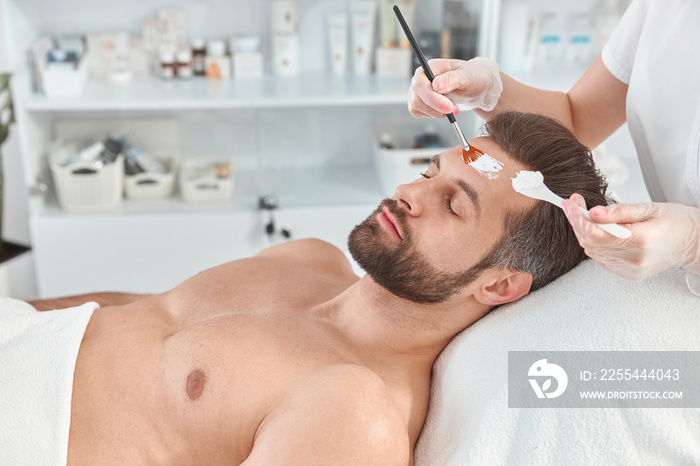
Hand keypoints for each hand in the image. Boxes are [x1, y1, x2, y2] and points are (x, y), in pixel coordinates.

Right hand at [408, 57, 502, 117]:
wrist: (474, 87)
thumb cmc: (471, 77)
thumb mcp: (467, 75)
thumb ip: (452, 79)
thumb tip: (436, 85)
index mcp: (430, 67)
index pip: (420, 84)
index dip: (431, 98)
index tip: (448, 106)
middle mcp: (421, 78)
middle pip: (416, 98)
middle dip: (437, 107)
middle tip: (454, 109)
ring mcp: (418, 91)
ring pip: (416, 107)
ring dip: (436, 112)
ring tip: (452, 107)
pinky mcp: (419, 102)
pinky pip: (418, 112)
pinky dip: (433, 115)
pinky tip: (444, 110)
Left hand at [562, 194, 699, 280]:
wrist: (693, 242)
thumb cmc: (676, 222)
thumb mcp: (649, 208)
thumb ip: (620, 211)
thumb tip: (594, 212)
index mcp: (641, 241)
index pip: (595, 234)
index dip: (578, 218)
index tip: (570, 203)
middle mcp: (634, 259)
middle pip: (590, 243)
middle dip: (578, 222)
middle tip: (576, 205)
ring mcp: (630, 270)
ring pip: (593, 251)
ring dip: (587, 233)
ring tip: (592, 217)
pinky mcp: (628, 274)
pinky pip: (601, 258)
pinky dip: (597, 244)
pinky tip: (604, 233)